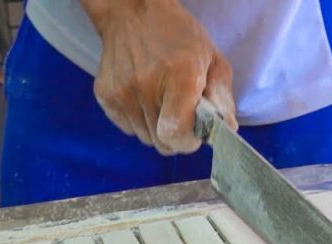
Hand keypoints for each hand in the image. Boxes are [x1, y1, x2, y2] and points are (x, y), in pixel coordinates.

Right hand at [84, 0, 236, 153]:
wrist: (132, 12)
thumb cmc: (178, 36)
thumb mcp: (213, 59)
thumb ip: (222, 98)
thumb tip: (226, 130)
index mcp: (180, 77)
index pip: (176, 134)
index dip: (188, 141)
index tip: (194, 132)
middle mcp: (146, 87)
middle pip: (161, 143)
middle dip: (176, 136)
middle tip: (180, 114)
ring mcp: (122, 93)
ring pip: (145, 138)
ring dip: (157, 128)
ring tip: (161, 100)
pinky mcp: (105, 96)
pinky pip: (128, 128)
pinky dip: (139, 120)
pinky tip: (144, 97)